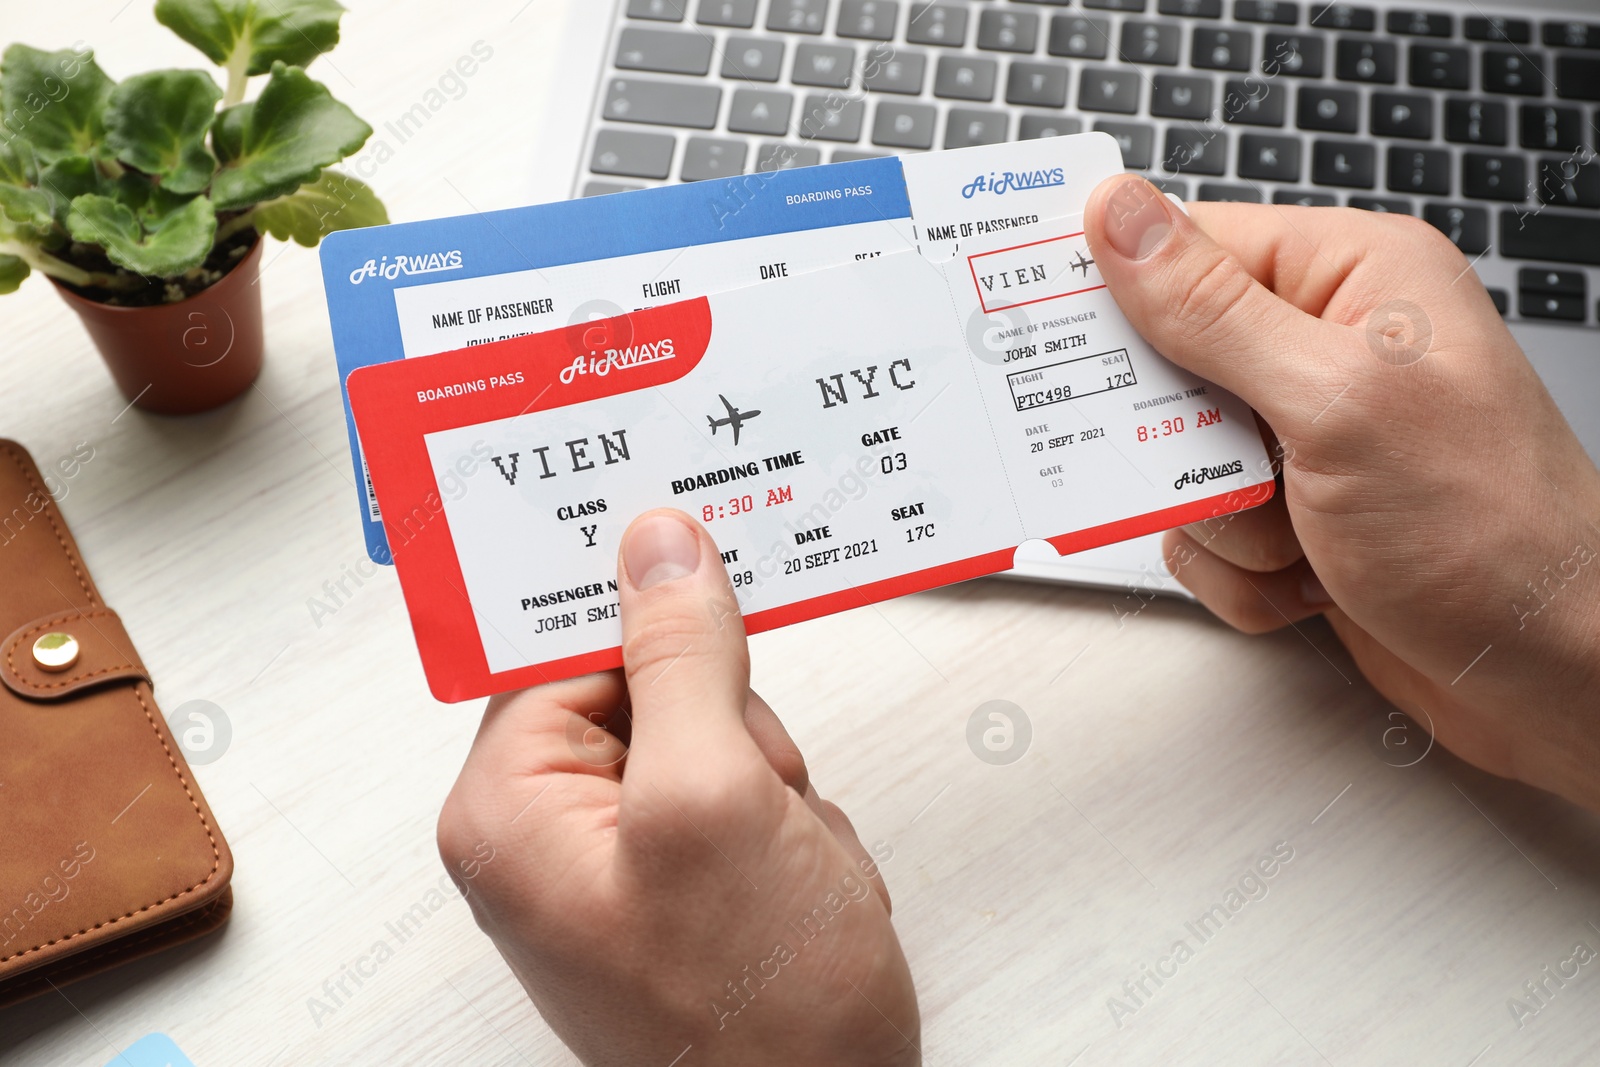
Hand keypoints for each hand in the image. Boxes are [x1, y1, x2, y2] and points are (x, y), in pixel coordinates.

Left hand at [437, 510, 918, 1065]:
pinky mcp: (685, 876)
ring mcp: (624, 856)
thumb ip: (681, 659)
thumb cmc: (757, 1020)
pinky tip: (799, 882)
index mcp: (512, 807)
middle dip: (733, 726)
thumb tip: (656, 547)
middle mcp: (550, 829)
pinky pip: (746, 788)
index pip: (561, 643)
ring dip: (774, 781)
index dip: (639, 606)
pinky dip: (791, 823)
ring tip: (785, 860)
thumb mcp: (714, 803)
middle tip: (756, 790)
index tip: (698, 552)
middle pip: (650, 679)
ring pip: (716, 731)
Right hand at [1085, 175, 1599, 809]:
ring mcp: (1309, 439)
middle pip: (1168, 368)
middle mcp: (1328, 351)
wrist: (1551, 670)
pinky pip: (1202, 536)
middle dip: (1185, 442)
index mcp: (1353, 280)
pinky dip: (1244, 575)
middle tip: (1230, 468)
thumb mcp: (1335, 401)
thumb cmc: (1490, 529)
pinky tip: (1315, 579)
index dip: (1119, 294)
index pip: (1190, 250)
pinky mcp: (1294, 515)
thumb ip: (1212, 310)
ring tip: (1306, 536)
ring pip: (1176, 466)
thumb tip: (1121, 218)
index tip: (1059, 332)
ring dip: (1225, 523)